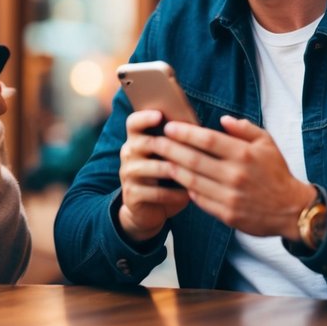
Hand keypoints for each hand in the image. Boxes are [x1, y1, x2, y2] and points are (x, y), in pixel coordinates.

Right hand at [116, 110, 189, 242]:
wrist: (147, 210)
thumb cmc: (165, 178)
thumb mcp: (167, 158)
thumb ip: (176, 143)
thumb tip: (198, 128)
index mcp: (136, 139)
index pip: (133, 122)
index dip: (145, 117)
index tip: (160, 115)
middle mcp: (128, 153)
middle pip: (146, 143)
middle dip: (172, 146)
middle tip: (194, 150)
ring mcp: (128, 174)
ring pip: (155, 168)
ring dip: (178, 172)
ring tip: (197, 175)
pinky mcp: (132, 194)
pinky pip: (157, 192)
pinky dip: (175, 194)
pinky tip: (189, 196)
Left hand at [153, 114, 316, 240]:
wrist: (292, 210)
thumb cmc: (277, 174)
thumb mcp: (267, 144)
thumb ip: (245, 129)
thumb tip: (223, 120)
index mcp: (244, 155)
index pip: (208, 140)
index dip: (185, 132)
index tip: (170, 127)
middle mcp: (235, 175)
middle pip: (194, 159)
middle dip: (171, 149)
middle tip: (155, 141)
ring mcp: (230, 196)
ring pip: (192, 180)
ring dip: (173, 169)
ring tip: (160, 159)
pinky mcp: (227, 214)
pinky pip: (199, 199)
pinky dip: (186, 189)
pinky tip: (177, 180)